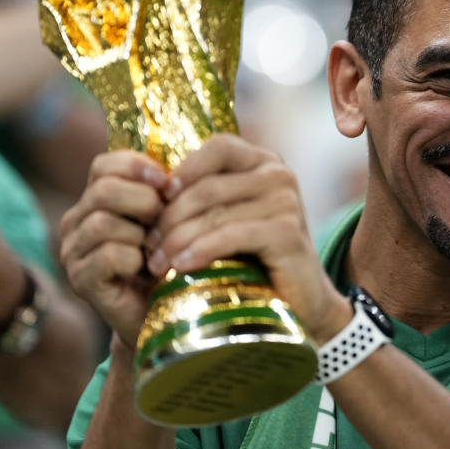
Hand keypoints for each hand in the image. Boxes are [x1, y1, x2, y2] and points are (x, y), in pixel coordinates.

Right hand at [59, 150, 166, 345]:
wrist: (168, 312)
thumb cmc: (173, 259)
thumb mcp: (169, 218)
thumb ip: (163, 191)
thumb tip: (173, 168)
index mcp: (95, 200)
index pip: (104, 165)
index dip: (138, 167)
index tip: (168, 183)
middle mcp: (76, 222)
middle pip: (104, 190)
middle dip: (145, 201)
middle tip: (167, 221)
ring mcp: (73, 252)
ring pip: (104, 222)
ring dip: (142, 234)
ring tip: (159, 249)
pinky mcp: (80, 280)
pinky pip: (109, 254)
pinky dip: (136, 259)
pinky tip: (150, 269)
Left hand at [147, 134, 350, 343]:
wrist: (300, 301)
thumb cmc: (256, 259)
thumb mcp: (229, 218)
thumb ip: (206, 196)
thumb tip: (152, 187)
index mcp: (265, 162)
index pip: (218, 147)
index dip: (184, 169)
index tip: (158, 198)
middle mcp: (279, 175)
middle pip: (209, 185)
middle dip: (170, 216)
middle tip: (148, 244)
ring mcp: (287, 202)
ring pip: (215, 213)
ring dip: (177, 239)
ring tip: (156, 263)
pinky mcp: (288, 232)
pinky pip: (231, 236)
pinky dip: (201, 251)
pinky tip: (181, 266)